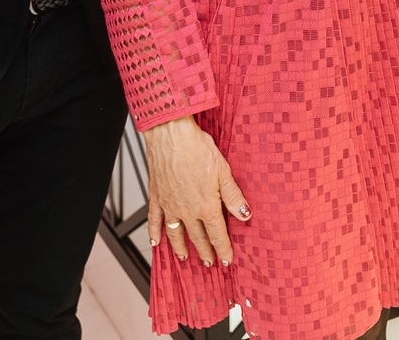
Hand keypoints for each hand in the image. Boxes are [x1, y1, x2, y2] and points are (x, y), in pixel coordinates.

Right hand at [143, 116, 248, 266]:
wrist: (170, 136)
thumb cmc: (197, 149)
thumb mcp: (223, 172)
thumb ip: (233, 196)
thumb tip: (245, 214)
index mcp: (206, 206)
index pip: (217, 234)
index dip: (223, 249)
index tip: (227, 260)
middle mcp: (186, 210)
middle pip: (197, 237)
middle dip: (205, 251)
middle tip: (209, 263)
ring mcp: (169, 205)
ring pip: (175, 233)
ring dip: (180, 247)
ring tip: (184, 258)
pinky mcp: (156, 196)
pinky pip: (154, 220)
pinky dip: (154, 233)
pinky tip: (155, 242)